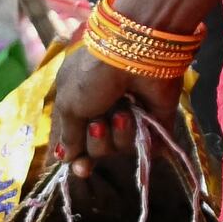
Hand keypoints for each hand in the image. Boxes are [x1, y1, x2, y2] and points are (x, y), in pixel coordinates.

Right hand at [43, 42, 174, 145]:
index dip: (78, 158)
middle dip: (98, 142)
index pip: (76, 140)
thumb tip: (66, 157)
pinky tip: (137, 118)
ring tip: (122, 112)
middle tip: (99, 122)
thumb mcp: (68, 105)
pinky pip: (147, 145)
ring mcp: (131, 115)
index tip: (82, 169)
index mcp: (79, 102)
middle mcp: (104, 110)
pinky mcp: (156, 120)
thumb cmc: (91, 75)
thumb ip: (68, 135)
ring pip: (120, 148)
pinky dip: (141, 137)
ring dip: (118, 134)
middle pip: (97, 149)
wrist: (133, 52)